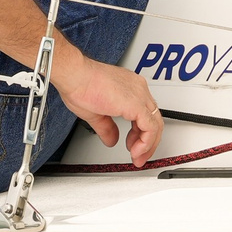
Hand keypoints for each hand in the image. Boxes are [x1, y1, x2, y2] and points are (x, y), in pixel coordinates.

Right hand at [50, 51, 162, 165]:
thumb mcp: (97, 113)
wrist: (74, 76)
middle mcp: (138, 89)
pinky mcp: (136, 104)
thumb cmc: (80, 85)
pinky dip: (146, 143)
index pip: (145, 113)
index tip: (133, 145)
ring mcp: (139, 95)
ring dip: (148, 145)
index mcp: (130, 88)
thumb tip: (112, 140)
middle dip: (148, 142)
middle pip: (154, 119)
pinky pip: (150, 128)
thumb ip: (107, 127)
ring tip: (137, 156)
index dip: (141, 133)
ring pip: (156, 124)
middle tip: (139, 155)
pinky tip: (136, 150)